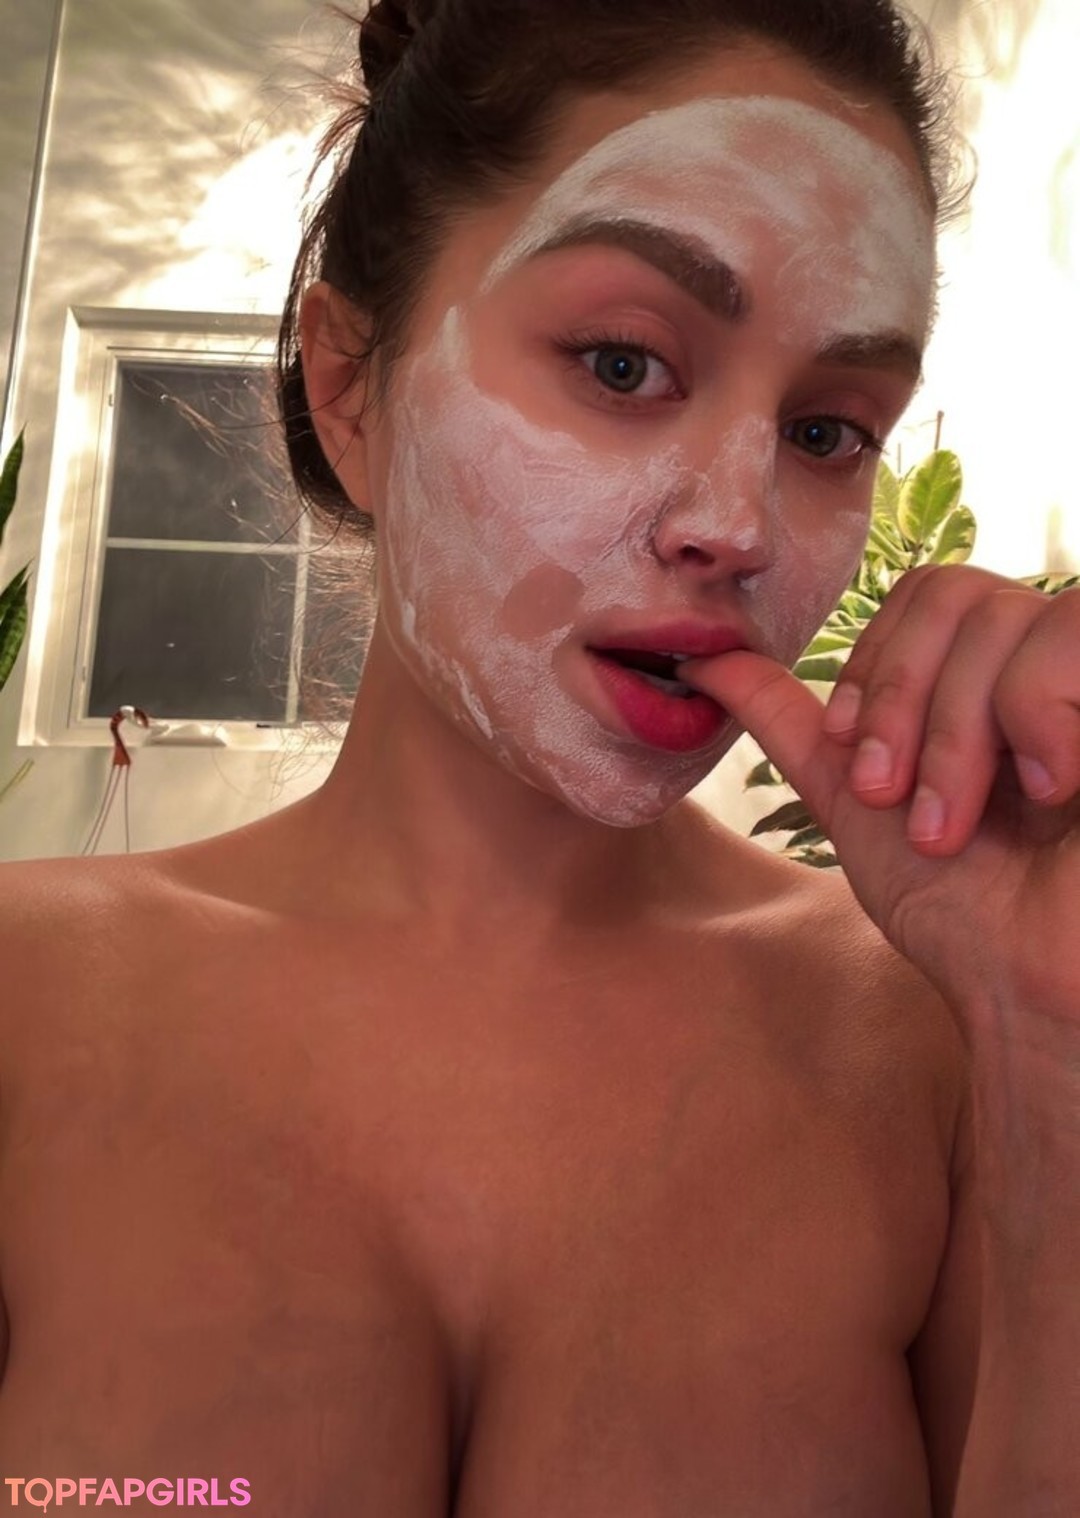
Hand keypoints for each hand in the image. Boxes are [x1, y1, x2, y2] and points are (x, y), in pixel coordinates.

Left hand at [685, 567, 1079, 1035]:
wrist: (1021, 985)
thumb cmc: (955, 903)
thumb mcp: (854, 799)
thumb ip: (792, 721)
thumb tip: (705, 656)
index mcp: (993, 671)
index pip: (927, 589)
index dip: (875, 663)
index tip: (855, 756)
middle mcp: (1052, 661)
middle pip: (954, 592)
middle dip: (898, 705)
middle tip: (893, 798)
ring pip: (1004, 619)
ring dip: (955, 735)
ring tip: (954, 823)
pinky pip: (1069, 635)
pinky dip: (1034, 713)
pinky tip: (1048, 791)